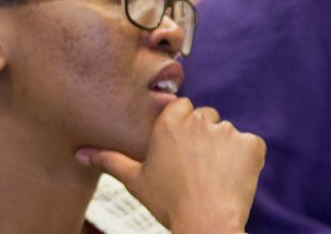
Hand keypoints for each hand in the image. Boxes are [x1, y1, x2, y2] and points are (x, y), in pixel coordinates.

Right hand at [75, 98, 265, 233]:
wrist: (206, 224)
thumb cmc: (168, 203)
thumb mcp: (135, 181)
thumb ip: (109, 161)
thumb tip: (79, 154)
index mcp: (170, 122)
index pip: (182, 108)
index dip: (182, 130)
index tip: (180, 152)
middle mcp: (199, 120)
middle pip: (206, 118)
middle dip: (203, 138)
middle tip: (196, 169)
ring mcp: (228, 131)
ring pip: (227, 134)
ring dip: (224, 151)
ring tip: (214, 179)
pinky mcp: (252, 145)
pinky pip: (250, 146)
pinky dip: (245, 161)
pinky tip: (233, 180)